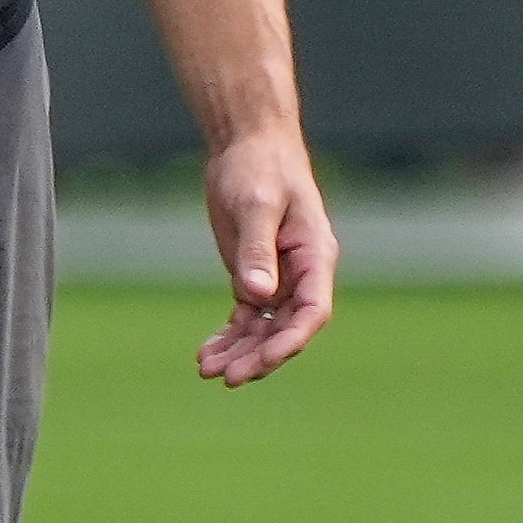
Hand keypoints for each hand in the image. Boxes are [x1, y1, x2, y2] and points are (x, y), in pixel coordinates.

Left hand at [197, 125, 336, 385]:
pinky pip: (247, 317)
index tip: (262, 362)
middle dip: (259, 356)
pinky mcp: (255, 275)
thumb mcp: (256, 204)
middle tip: (226, 377)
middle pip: (287, 328)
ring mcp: (279, 278)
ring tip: (206, 370)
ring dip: (240, 352)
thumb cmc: (259, 167)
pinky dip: (230, 336)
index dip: (290, 340)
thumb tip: (258, 296)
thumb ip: (258, 249)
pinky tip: (207, 352)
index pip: (312, 311)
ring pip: (264, 328)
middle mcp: (302, 273)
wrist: (246, 145)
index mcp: (316, 256)